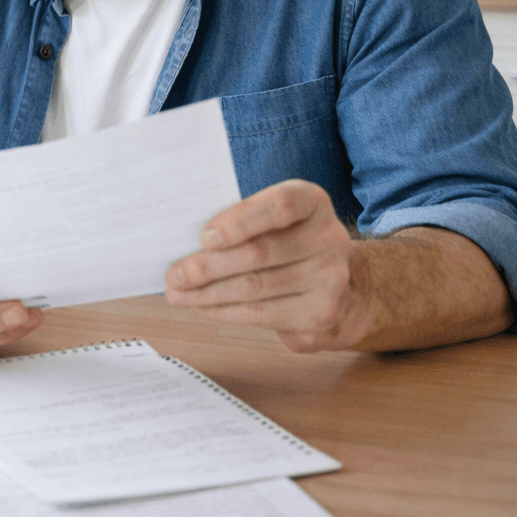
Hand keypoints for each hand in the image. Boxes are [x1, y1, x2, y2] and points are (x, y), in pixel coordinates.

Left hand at [164, 179, 367, 351]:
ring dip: (207, 293)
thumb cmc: (289, 243)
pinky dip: (224, 311)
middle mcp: (329, 238)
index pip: (280, 206)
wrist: (343, 285)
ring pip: (254, 287)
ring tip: (178, 293)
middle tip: (173, 273)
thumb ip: (241, 222)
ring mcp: (330, 278)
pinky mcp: (320, 313)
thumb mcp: (274, 221)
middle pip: (259, 253)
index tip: (203, 237)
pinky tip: (202, 306)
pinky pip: (260, 313)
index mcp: (312, 203)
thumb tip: (185, 242)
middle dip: (207, 266)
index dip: (240, 221)